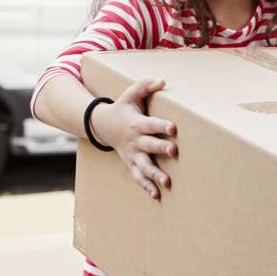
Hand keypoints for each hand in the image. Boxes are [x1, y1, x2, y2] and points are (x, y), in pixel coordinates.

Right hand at [90, 78, 177, 199]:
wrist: (102, 125)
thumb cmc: (123, 108)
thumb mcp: (131, 94)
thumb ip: (146, 85)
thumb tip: (163, 80)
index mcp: (137, 123)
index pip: (151, 124)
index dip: (161, 125)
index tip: (173, 128)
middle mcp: (135, 140)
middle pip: (149, 145)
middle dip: (161, 148)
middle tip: (174, 151)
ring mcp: (133, 154)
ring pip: (144, 166)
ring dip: (154, 174)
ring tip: (167, 182)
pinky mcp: (132, 163)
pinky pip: (138, 177)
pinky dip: (146, 186)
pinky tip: (157, 195)